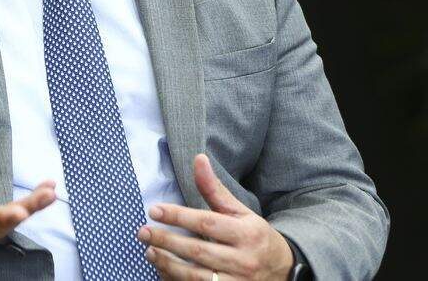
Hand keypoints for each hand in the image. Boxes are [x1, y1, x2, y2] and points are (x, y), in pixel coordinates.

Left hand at [138, 154, 293, 279]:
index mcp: (246, 233)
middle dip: (167, 241)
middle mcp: (243, 260)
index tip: (155, 210)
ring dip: (168, 264)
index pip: (207, 223)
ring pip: (196, 277)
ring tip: (149, 252)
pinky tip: (163, 271)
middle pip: (198, 251)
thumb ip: (216, 190)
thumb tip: (198, 159)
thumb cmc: (256, 237)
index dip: (178, 217)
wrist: (284, 272)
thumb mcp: (241, 212)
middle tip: (143, 232)